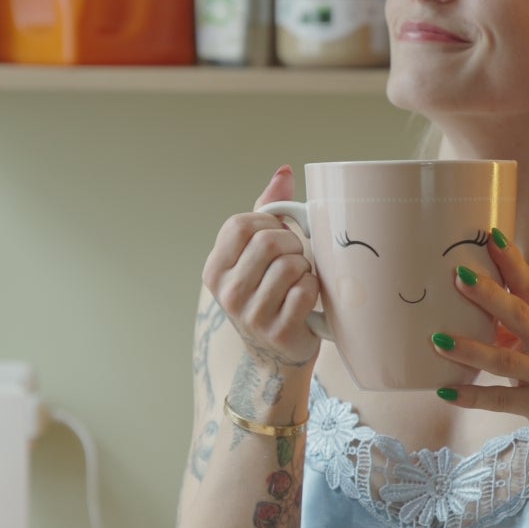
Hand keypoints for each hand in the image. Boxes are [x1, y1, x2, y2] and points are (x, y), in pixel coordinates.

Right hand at [201, 166, 321, 369]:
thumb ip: (267, 212)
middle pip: (269, 242)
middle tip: (297, 256)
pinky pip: (306, 291)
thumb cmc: (270, 294)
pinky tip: (307, 298)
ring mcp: (251, 316)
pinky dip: (313, 289)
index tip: (278, 233)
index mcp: (215, 269)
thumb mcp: (257, 255)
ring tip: (300, 279)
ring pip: (290, 266)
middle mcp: (227, 293)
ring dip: (305, 268)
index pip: (240, 224)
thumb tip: (284, 172)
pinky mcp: (279, 332)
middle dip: (293, 243)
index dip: (269, 222)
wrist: (276, 354)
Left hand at [431, 233, 528, 459]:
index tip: (490, 236)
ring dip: (469, 349)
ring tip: (437, 339)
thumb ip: (516, 325)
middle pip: (518, 314)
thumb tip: (473, 298)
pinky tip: (446, 392)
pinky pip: (500, 400)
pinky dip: (472, 396)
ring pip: (504, 359)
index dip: (511, 261)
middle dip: (487, 295)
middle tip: (457, 276)